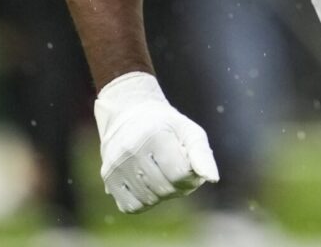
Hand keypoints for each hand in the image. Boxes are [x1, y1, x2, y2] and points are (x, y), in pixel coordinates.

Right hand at [94, 72, 218, 213]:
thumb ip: (202, 154)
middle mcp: (131, 150)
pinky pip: (131, 207)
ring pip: (149, 200)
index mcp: (154, 135)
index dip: (192, 175)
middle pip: (166, 189)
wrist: (129, 113)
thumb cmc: (166, 125)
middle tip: (178, 171)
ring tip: (162, 174)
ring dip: (162, 194)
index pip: (180, 174)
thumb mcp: (188, 131)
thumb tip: (213, 179)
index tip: (190, 165)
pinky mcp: (107, 177)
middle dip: (178, 186)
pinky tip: (147, 184)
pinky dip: (144, 202)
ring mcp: (116, 164)